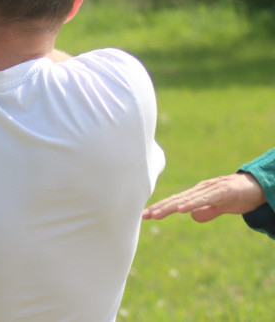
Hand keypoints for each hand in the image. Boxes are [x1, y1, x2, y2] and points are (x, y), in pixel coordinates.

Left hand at [142, 172, 266, 222]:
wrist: (258, 185)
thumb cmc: (238, 195)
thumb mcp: (221, 207)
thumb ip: (208, 211)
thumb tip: (193, 217)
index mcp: (199, 194)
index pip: (176, 201)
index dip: (161, 207)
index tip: (146, 215)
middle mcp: (201, 189)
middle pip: (177, 199)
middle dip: (160, 207)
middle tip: (144, 215)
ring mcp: (211, 189)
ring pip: (187, 199)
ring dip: (170, 207)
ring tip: (156, 214)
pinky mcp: (223, 191)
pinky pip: (205, 199)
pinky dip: (193, 204)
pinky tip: (182, 209)